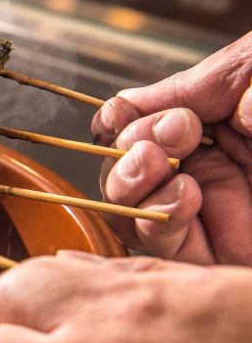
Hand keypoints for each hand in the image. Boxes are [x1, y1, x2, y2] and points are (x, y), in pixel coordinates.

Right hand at [90, 32, 251, 264]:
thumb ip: (191, 89)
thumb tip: (120, 108)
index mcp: (213, 125)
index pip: (135, 131)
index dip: (128, 124)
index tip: (154, 115)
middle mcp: (206, 170)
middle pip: (124, 177)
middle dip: (127, 158)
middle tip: (165, 140)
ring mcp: (212, 214)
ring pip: (131, 214)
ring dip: (134, 189)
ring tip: (164, 165)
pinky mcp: (223, 254)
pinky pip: (165, 248)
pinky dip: (160, 222)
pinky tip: (186, 194)